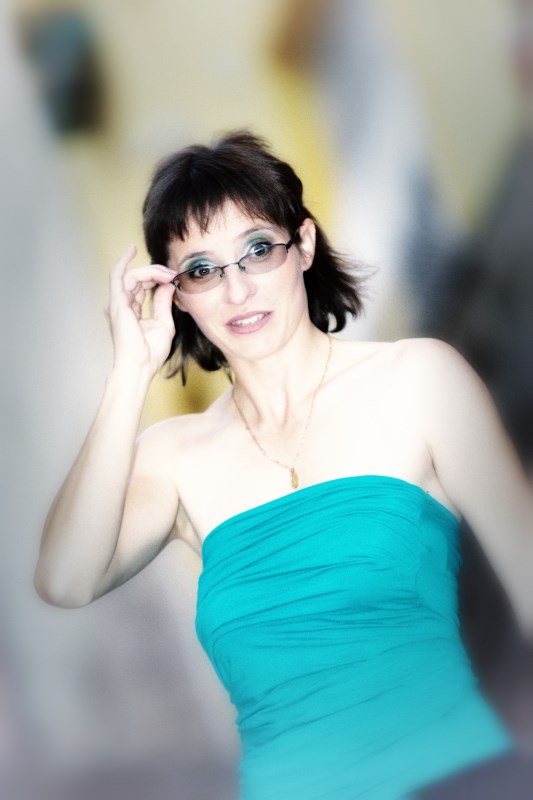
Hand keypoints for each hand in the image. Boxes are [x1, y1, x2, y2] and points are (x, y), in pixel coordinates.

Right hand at [107, 244, 177, 376]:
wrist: (140, 366)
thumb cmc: (150, 352)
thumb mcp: (164, 323)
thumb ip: (163, 303)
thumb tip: (168, 285)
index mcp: (131, 311)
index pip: (142, 286)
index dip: (157, 278)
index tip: (173, 276)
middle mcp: (122, 305)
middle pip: (138, 279)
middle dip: (156, 272)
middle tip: (172, 273)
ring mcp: (117, 303)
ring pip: (132, 275)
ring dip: (151, 271)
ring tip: (167, 274)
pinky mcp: (117, 302)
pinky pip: (117, 275)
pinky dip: (123, 261)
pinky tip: (131, 250)